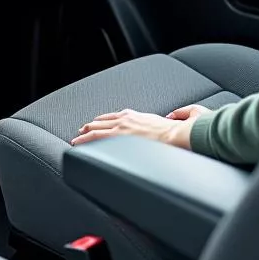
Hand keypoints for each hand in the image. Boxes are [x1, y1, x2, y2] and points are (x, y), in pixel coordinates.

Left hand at [70, 106, 208, 149]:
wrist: (180, 136)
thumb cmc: (182, 130)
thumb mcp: (179, 116)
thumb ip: (176, 113)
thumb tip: (173, 117)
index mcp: (139, 115)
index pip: (116, 116)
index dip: (106, 120)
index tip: (99, 123)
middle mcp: (127, 119)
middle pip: (103, 121)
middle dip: (91, 126)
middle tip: (82, 131)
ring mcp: (122, 127)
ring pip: (96, 128)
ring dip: (85, 133)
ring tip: (77, 139)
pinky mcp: (119, 137)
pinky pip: (96, 138)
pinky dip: (86, 140)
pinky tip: (79, 145)